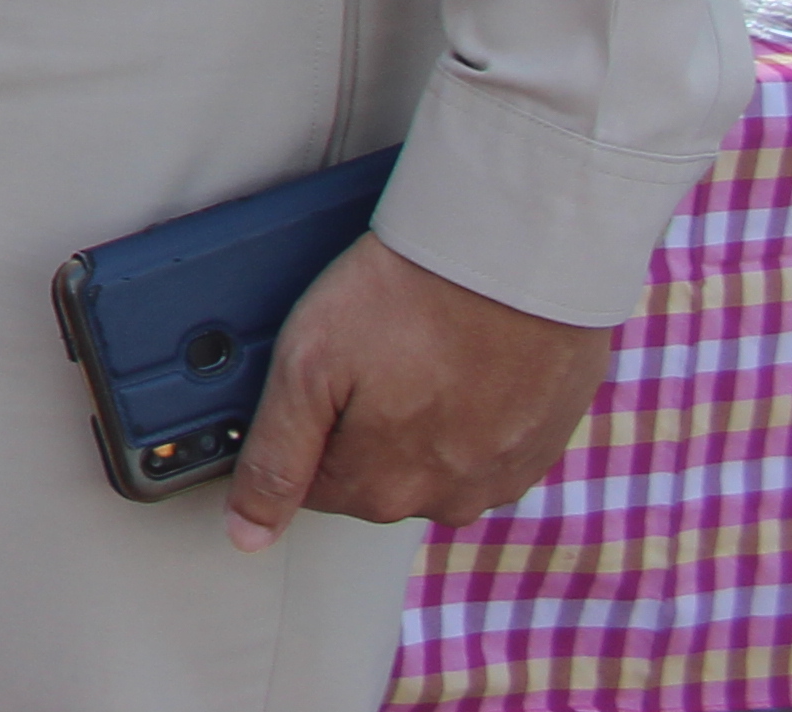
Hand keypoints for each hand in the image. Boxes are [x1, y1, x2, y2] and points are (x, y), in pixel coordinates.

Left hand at [225, 235, 616, 548]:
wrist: (513, 257)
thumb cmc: (406, 300)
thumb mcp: (306, 369)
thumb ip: (276, 458)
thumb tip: (248, 534)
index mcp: (384, 489)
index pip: (315, 488)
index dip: (303, 430)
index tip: (313, 383)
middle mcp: (450, 499)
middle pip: (376, 479)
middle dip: (361, 426)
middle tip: (369, 352)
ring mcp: (504, 473)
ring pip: (434, 463)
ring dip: (420, 420)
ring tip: (417, 348)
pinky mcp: (544, 442)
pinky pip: (489, 444)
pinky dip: (473, 410)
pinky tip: (464, 360)